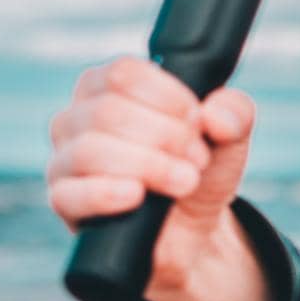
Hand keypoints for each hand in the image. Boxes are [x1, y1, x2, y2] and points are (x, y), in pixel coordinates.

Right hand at [46, 55, 257, 300]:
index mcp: (109, 88)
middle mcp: (77, 118)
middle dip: (167, 136)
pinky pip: (69, 193)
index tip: (198, 122)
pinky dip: (107, 193)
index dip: (169, 98)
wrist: (195, 227)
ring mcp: (65, 160)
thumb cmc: (199, 167)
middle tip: (198, 159)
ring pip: (90, 150)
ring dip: (150, 166)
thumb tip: (215, 116)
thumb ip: (234, 113)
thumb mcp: (228, 136)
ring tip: (185, 181)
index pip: (123, 74)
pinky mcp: (65, 202)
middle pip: (109, 112)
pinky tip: (137, 196)